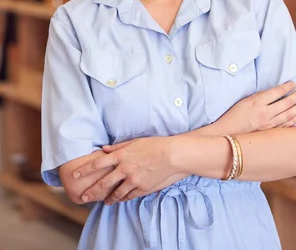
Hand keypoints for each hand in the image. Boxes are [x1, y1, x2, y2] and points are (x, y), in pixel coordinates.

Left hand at [72, 137, 187, 205]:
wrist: (172, 155)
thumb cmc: (154, 145)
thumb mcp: (135, 142)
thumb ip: (118, 147)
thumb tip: (104, 149)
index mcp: (121, 155)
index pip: (97, 163)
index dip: (84, 170)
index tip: (75, 175)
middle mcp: (124, 168)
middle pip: (103, 182)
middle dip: (92, 191)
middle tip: (83, 197)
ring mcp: (133, 180)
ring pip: (116, 193)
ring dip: (109, 198)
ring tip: (105, 202)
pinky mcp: (142, 188)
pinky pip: (129, 196)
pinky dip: (123, 198)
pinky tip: (120, 199)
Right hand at [216, 81, 295, 134]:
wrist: (227, 133)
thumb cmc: (234, 115)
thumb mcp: (244, 101)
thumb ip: (259, 97)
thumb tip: (273, 93)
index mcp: (257, 102)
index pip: (276, 93)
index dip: (286, 87)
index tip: (293, 83)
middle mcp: (264, 113)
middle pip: (285, 104)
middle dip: (295, 96)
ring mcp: (267, 124)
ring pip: (287, 115)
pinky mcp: (269, 132)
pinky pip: (285, 125)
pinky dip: (293, 120)